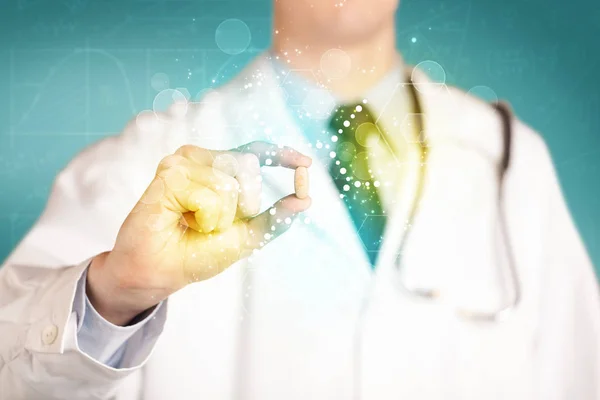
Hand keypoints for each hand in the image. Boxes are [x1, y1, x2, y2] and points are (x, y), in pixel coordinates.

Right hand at [87, 142, 311, 324]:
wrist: (159, 272)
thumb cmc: (196, 254)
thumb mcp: (246, 237)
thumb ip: (275, 218)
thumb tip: (306, 200)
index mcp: (219, 170)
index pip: (255, 152)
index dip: (281, 155)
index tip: (306, 164)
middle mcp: (202, 160)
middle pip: (248, 167)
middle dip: (242, 206)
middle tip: (210, 224)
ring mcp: (185, 163)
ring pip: (230, 182)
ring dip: (221, 216)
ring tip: (194, 224)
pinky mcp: (170, 173)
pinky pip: (211, 194)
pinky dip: (206, 217)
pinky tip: (183, 220)